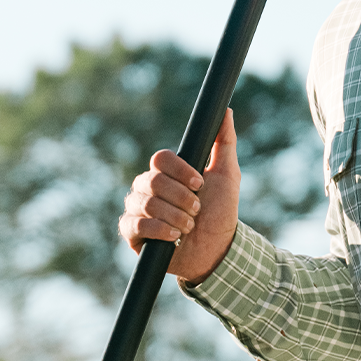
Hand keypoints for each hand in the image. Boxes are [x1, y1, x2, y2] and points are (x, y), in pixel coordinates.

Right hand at [119, 109, 240, 282]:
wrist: (217, 250)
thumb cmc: (221, 212)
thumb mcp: (228, 175)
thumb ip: (224, 143)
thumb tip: (225, 111)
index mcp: (166, 173)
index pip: (160, 159)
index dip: (181, 170)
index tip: (200, 183)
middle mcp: (147, 188)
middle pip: (153, 181)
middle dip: (182, 198)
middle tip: (197, 209)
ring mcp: (137, 210)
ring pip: (146, 203)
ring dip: (176, 216)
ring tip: (189, 226)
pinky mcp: (132, 233)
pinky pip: (136, 225)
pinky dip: (160, 230)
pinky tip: (174, 236)